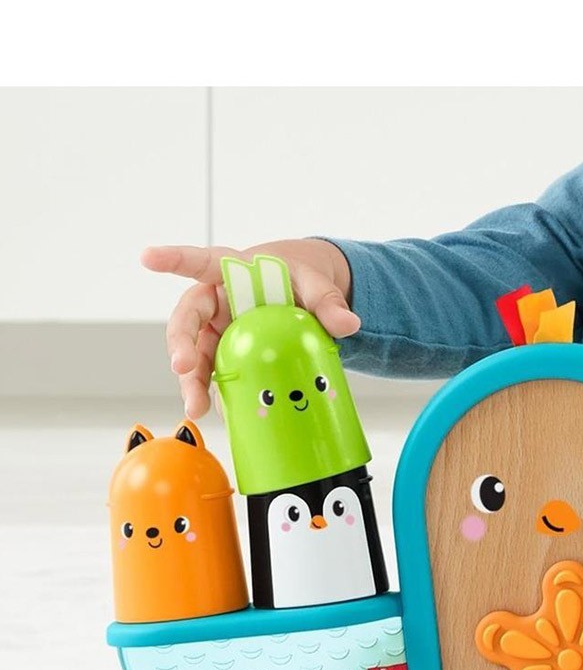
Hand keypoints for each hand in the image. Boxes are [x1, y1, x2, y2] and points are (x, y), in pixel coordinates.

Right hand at [141, 239, 359, 417]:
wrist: (303, 298)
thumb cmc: (298, 280)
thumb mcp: (315, 284)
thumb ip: (328, 301)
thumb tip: (348, 324)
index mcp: (232, 271)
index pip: (200, 261)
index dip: (174, 259)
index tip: (147, 256)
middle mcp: (217, 302)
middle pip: (188, 320)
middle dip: (182, 345)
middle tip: (184, 368)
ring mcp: (219, 331)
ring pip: (196, 355)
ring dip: (193, 381)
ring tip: (196, 406)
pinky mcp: (227, 355)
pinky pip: (216, 374)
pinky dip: (216, 393)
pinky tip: (220, 413)